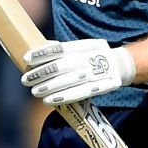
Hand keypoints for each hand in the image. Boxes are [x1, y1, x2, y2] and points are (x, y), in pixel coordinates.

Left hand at [20, 38, 134, 106]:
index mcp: (84, 47)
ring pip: (67, 81)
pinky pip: (78, 94)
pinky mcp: (100, 87)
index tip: (27, 59)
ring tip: (34, 91)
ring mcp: (95, 73)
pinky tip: (49, 100)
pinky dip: (62, 98)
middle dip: (41, 73)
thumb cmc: (94, 56)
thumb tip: (41, 47)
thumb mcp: (83, 47)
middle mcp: (89, 59)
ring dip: (48, 87)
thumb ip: (64, 49)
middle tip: (25, 79)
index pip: (60, 49)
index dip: (42, 54)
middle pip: (61, 66)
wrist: (122, 65)